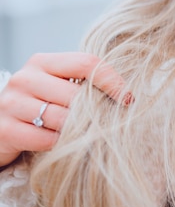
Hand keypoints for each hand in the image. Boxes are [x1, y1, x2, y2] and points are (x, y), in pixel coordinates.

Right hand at [0, 52, 127, 166]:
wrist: (0, 129)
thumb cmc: (39, 106)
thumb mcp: (57, 87)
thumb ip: (83, 85)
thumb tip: (127, 96)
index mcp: (42, 62)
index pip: (86, 63)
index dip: (112, 80)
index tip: (128, 98)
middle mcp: (25, 78)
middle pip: (76, 94)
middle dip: (93, 111)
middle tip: (101, 122)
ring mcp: (11, 103)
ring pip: (63, 118)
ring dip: (76, 130)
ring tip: (77, 132)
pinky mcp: (5, 129)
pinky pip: (47, 139)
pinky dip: (58, 144)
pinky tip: (56, 142)